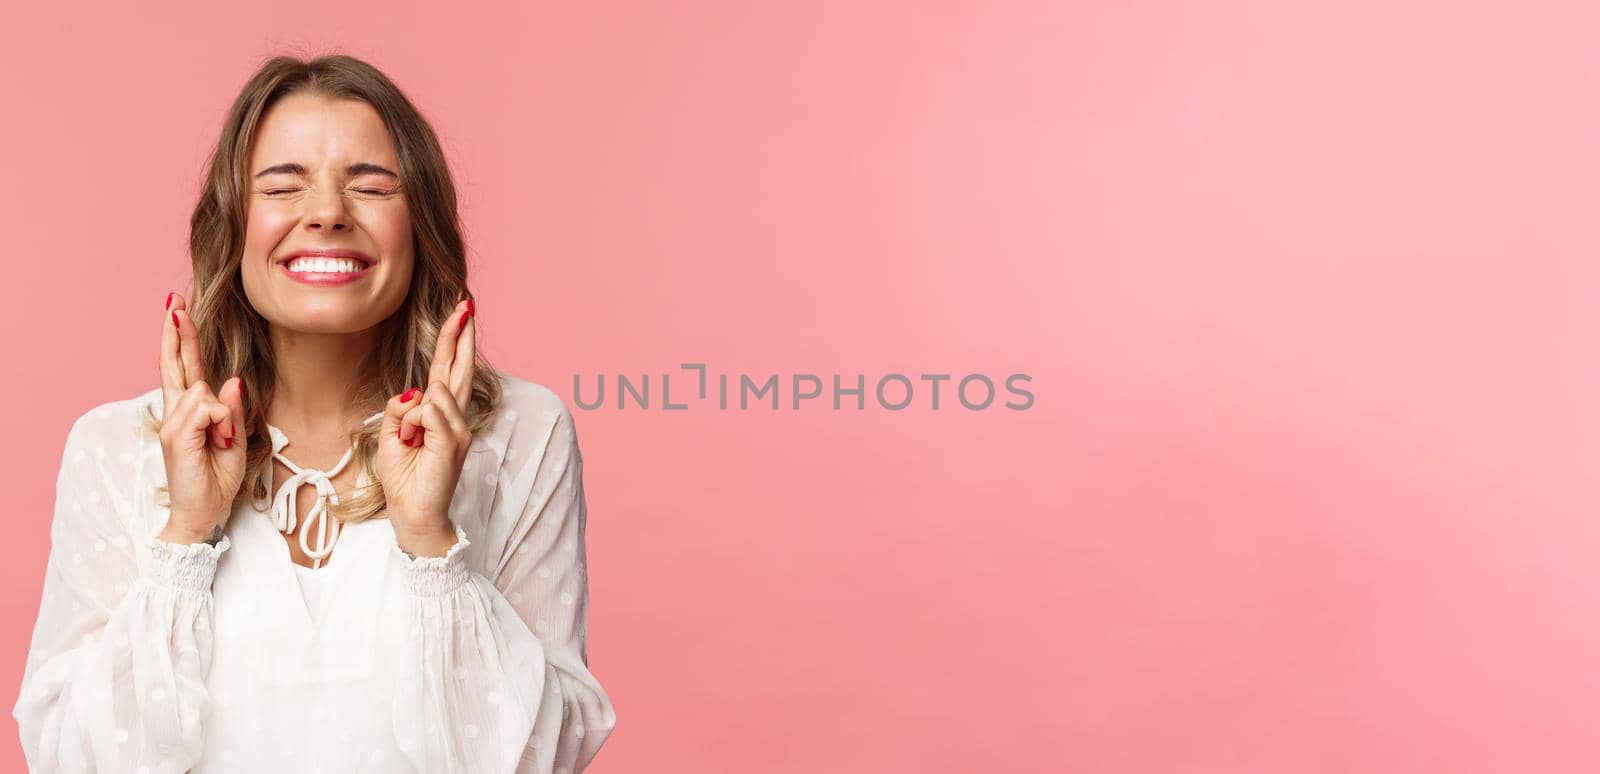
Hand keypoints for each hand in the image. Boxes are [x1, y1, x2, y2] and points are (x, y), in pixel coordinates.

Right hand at [157, 292, 245, 543]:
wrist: (202, 513)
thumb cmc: (216, 479)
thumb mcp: (235, 440)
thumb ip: (231, 410)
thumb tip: (231, 380)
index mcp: (191, 412)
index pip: (184, 368)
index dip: (181, 339)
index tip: (177, 310)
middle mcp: (178, 413)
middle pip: (175, 365)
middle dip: (176, 332)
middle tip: (173, 301)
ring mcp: (174, 424)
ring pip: (202, 391)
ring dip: (221, 415)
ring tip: (222, 442)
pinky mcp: (177, 436)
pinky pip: (204, 410)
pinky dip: (219, 423)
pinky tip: (218, 441)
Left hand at [375, 297, 475, 555]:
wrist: (414, 514)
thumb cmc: (405, 478)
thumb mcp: (392, 435)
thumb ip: (401, 409)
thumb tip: (416, 392)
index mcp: (440, 414)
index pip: (448, 369)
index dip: (453, 341)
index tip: (461, 313)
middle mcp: (455, 417)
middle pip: (458, 367)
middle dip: (460, 334)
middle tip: (466, 304)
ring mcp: (458, 429)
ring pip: (436, 390)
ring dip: (411, 415)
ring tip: (410, 443)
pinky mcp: (454, 441)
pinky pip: (429, 411)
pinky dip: (413, 425)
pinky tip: (414, 442)